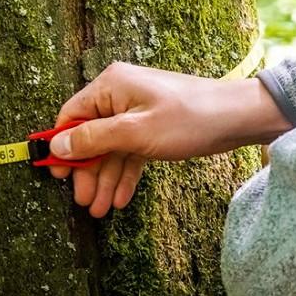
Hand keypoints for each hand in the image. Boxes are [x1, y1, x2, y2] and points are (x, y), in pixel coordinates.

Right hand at [45, 60, 289, 217]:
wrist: (238, 118)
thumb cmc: (189, 119)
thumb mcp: (135, 133)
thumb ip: (94, 139)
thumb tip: (57, 146)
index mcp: (111, 86)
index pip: (72, 115)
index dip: (62, 146)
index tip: (57, 175)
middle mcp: (120, 94)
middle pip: (91, 136)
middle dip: (87, 171)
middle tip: (83, 202)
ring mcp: (137, 110)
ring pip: (112, 148)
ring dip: (106, 178)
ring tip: (101, 210)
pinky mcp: (152, 125)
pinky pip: (130, 150)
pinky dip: (125, 172)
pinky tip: (121, 198)